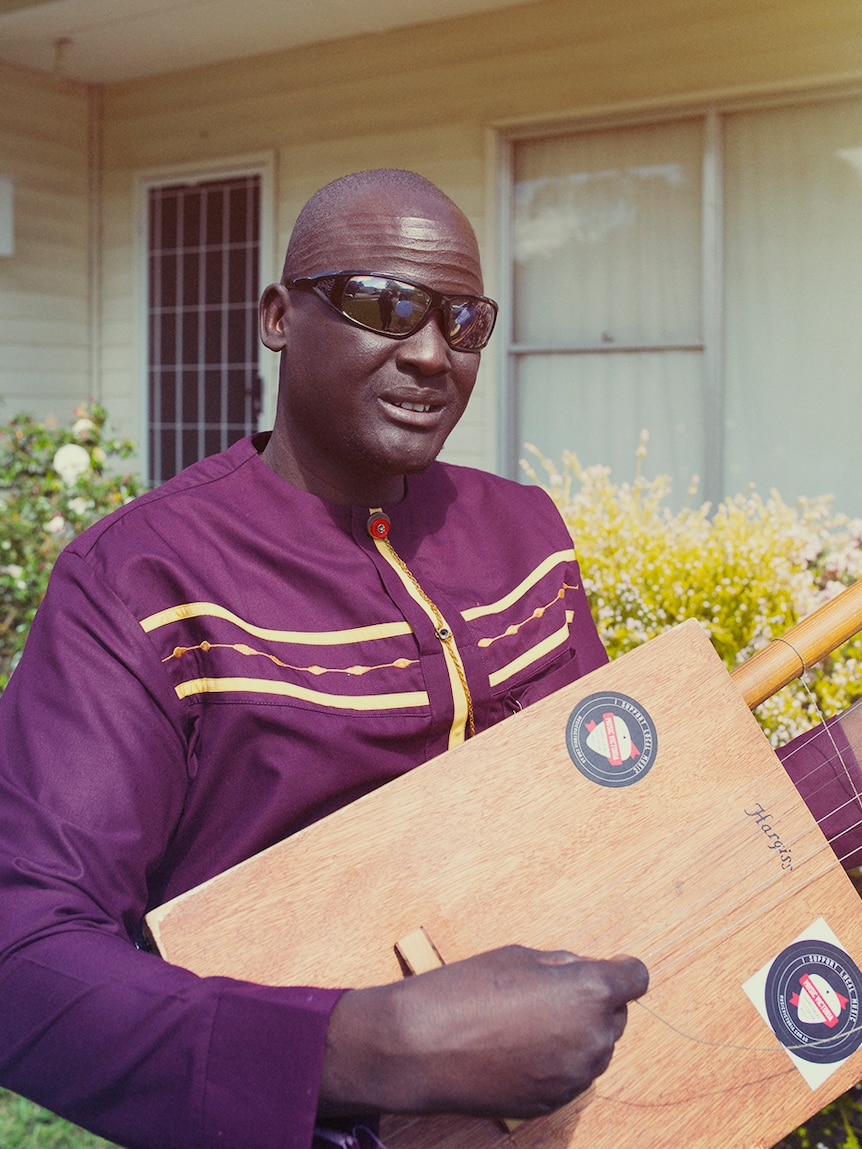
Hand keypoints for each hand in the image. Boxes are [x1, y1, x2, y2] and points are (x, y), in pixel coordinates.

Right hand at [318, 944, 648, 1118]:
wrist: (422, 1048)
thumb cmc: (466, 991)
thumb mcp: (518, 956)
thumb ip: (561, 965)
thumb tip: (580, 970)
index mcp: (589, 991)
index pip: (635, 977)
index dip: (620, 969)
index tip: (607, 967)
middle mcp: (594, 1036)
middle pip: (615, 1014)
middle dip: (592, 1001)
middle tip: (547, 993)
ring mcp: (576, 1075)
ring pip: (595, 1047)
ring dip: (576, 1033)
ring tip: (527, 1022)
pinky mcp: (557, 1102)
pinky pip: (571, 1075)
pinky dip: (556, 1061)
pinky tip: (518, 1049)